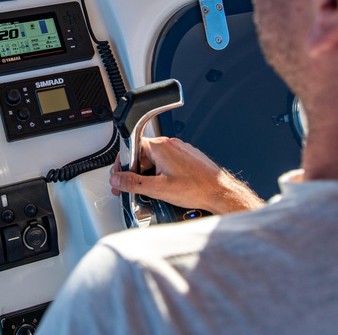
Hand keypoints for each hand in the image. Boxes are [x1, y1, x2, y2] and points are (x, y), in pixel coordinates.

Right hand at [109, 137, 263, 214]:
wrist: (220, 192)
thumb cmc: (197, 188)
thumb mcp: (158, 189)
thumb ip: (133, 183)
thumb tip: (118, 180)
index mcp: (160, 147)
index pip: (132, 148)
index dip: (123, 164)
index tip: (120, 177)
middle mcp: (170, 144)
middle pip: (143, 155)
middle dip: (136, 172)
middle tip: (133, 188)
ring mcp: (180, 149)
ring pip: (156, 160)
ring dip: (150, 174)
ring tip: (154, 190)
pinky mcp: (187, 156)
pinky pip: (168, 162)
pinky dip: (163, 173)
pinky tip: (167, 187)